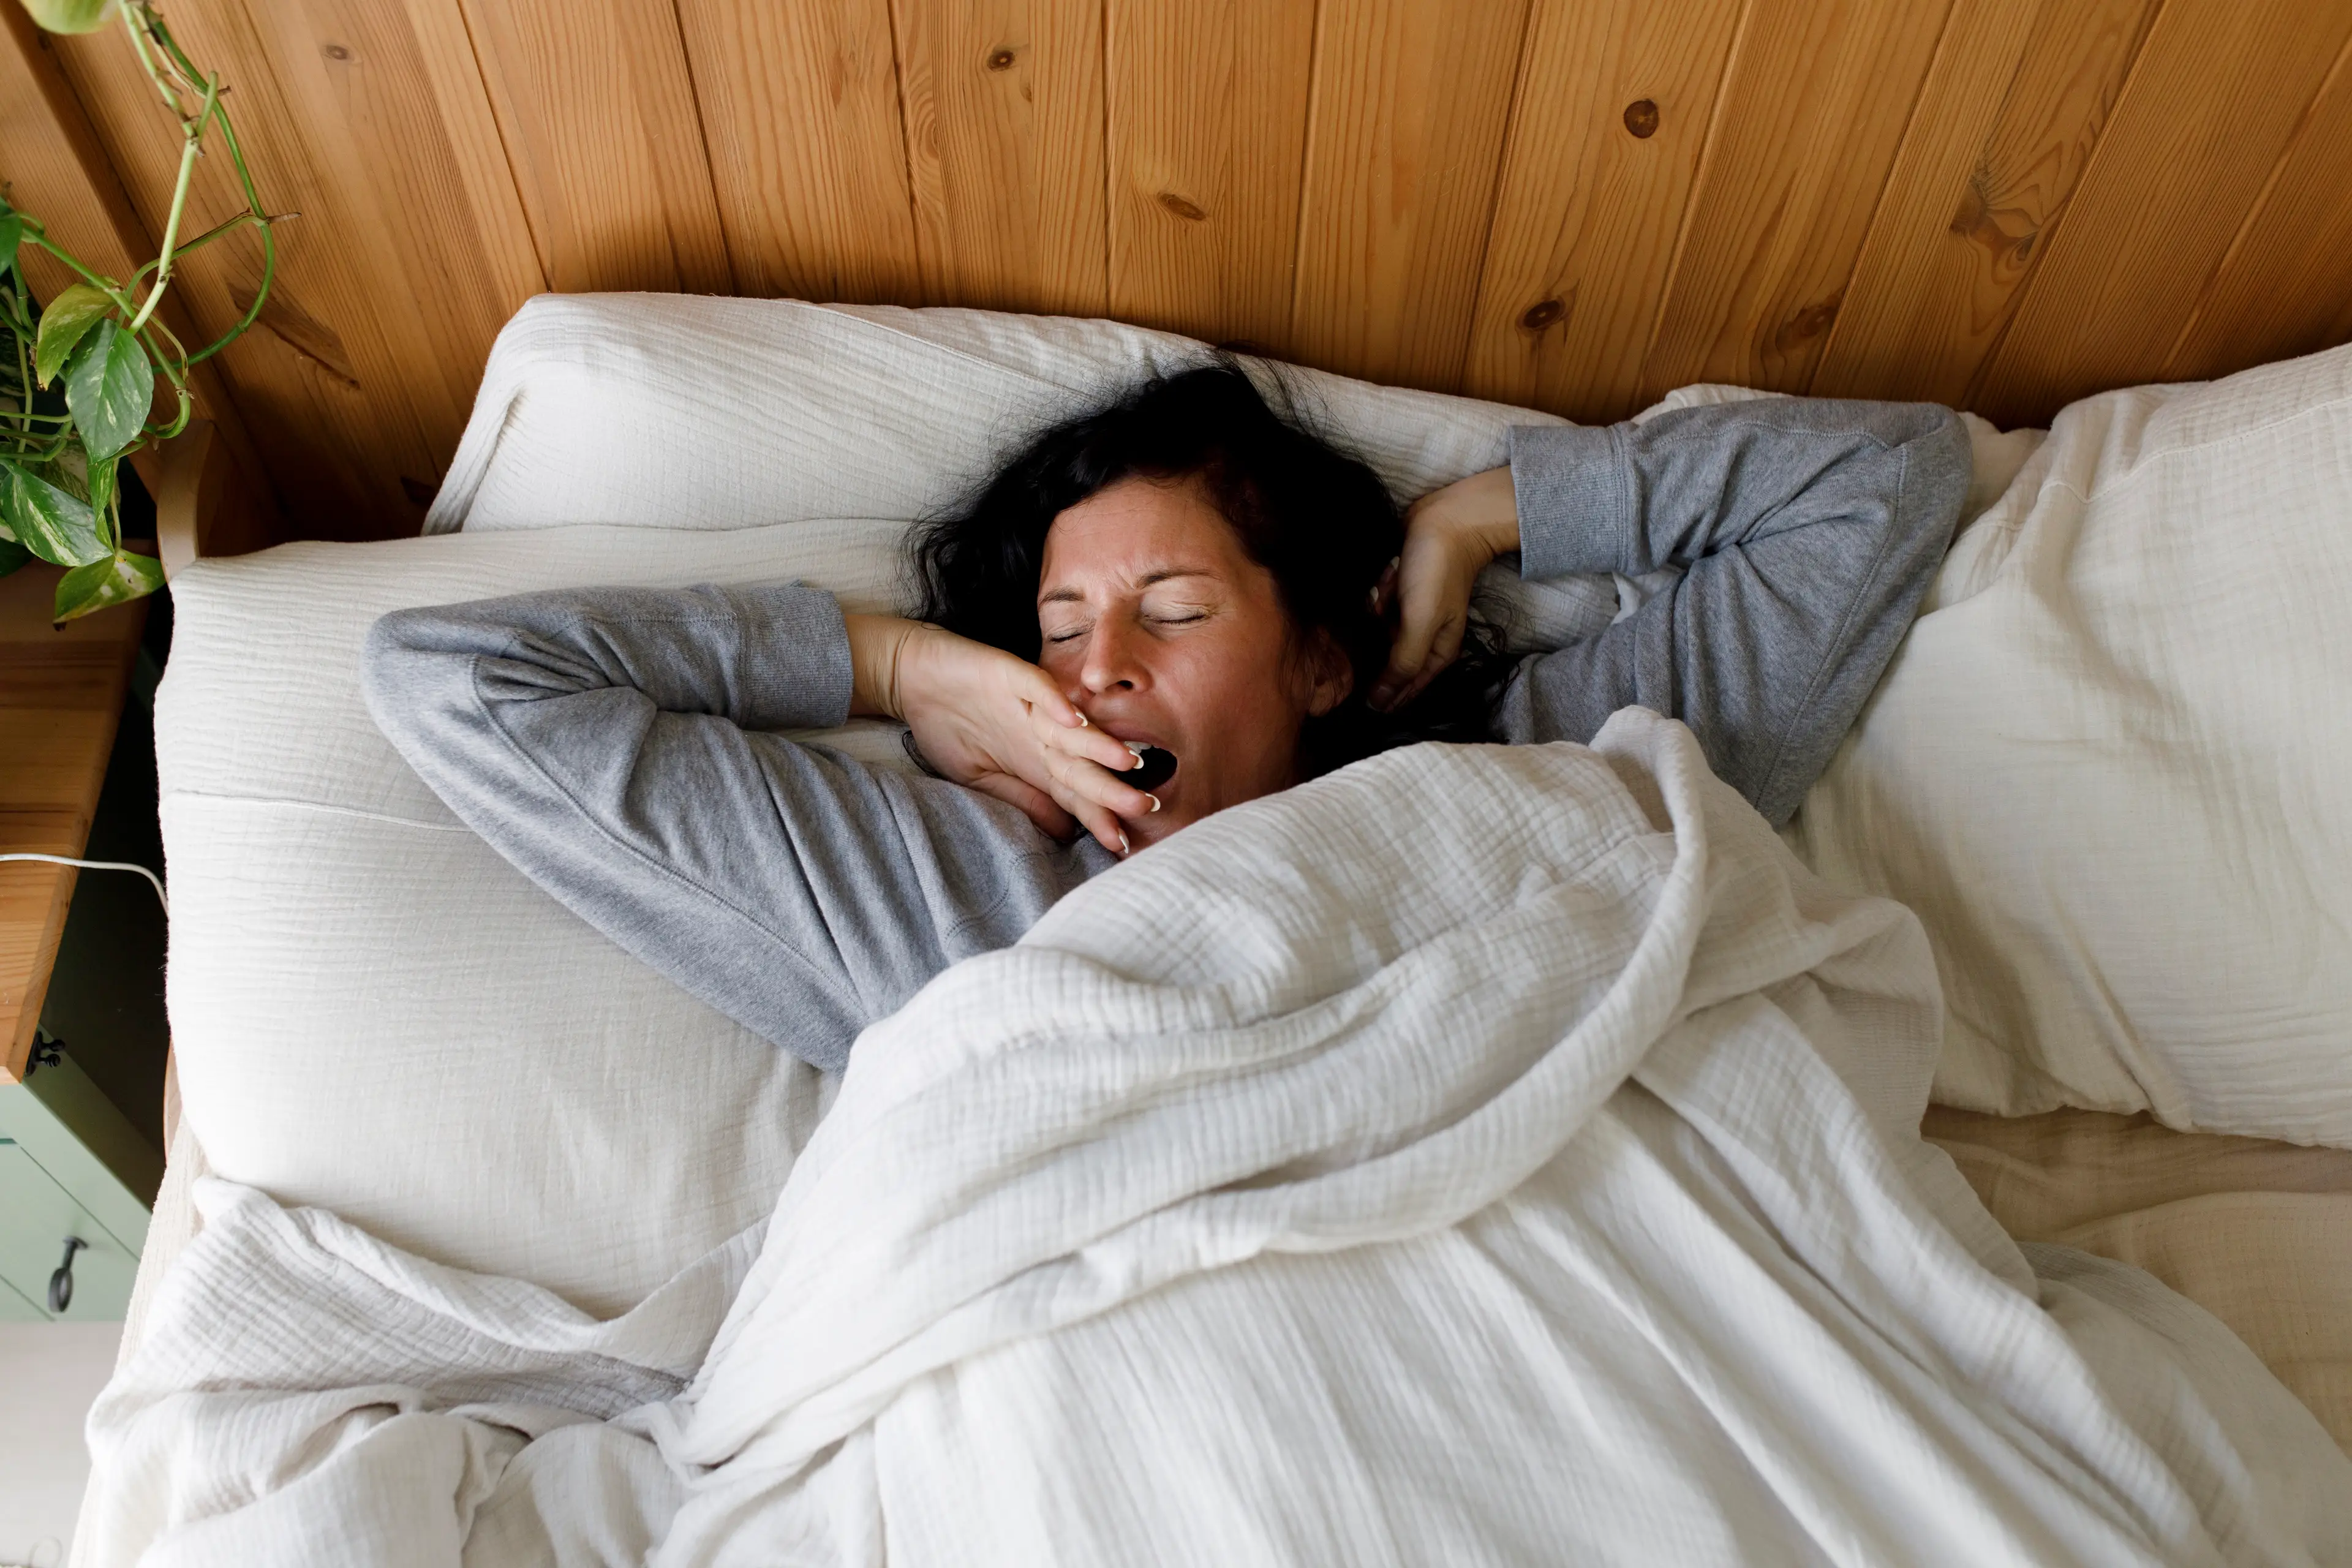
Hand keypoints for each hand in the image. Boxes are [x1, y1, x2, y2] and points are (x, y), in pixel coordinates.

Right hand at [846, 615, 1156, 852]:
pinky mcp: (1008, 674)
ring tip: (1128, 763)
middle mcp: (1042, 734)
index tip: (1123, 845)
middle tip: (1146, 808)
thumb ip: (1022, 798)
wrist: (911, 676)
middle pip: (1082, 766)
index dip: (1098, 818)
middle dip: (1112, 789)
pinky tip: (1075, 718)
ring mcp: (1028, 704)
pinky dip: (1054, 702)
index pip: (1075, 794)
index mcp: (1036, 762)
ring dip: (1099, 745)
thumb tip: (1063, 832)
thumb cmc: (947, 726)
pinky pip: (1036, 687)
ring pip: (1071, 728)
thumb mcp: (980, 777)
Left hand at [1370, 466, 1518, 710]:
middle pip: (1386, 663)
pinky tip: (1389, 575)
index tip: (1354, 692)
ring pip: (1376, 633)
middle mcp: (1423, 640)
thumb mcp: (1421, 624)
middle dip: (1376, 643)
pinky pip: (1375, 607)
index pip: (1404, 691)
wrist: (1446, 520)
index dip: (1381, 696)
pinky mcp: (1396, 598)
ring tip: (1390, 588)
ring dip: (1377, 613)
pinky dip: (1377, 594)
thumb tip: (1379, 704)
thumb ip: (1402, 665)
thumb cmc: (1438, 572)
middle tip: (1380, 617)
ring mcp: (1408, 618)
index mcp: (1436, 655)